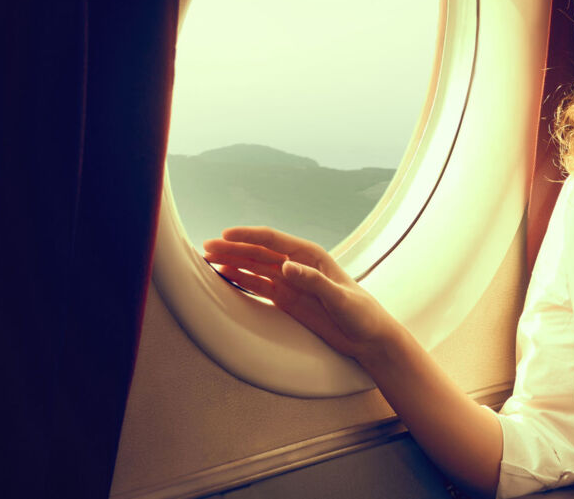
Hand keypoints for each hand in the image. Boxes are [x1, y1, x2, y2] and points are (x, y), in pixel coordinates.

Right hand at [203, 226, 398, 362]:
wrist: (368, 337)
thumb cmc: (361, 314)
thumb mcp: (340, 298)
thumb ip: (314, 282)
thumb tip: (286, 267)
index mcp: (310, 256)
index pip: (272, 240)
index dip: (247, 236)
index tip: (224, 235)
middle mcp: (297, 265)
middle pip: (258, 252)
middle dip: (232, 249)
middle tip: (205, 248)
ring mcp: (290, 282)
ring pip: (254, 267)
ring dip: (232, 263)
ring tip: (207, 261)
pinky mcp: (287, 299)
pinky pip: (259, 286)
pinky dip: (241, 280)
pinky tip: (224, 277)